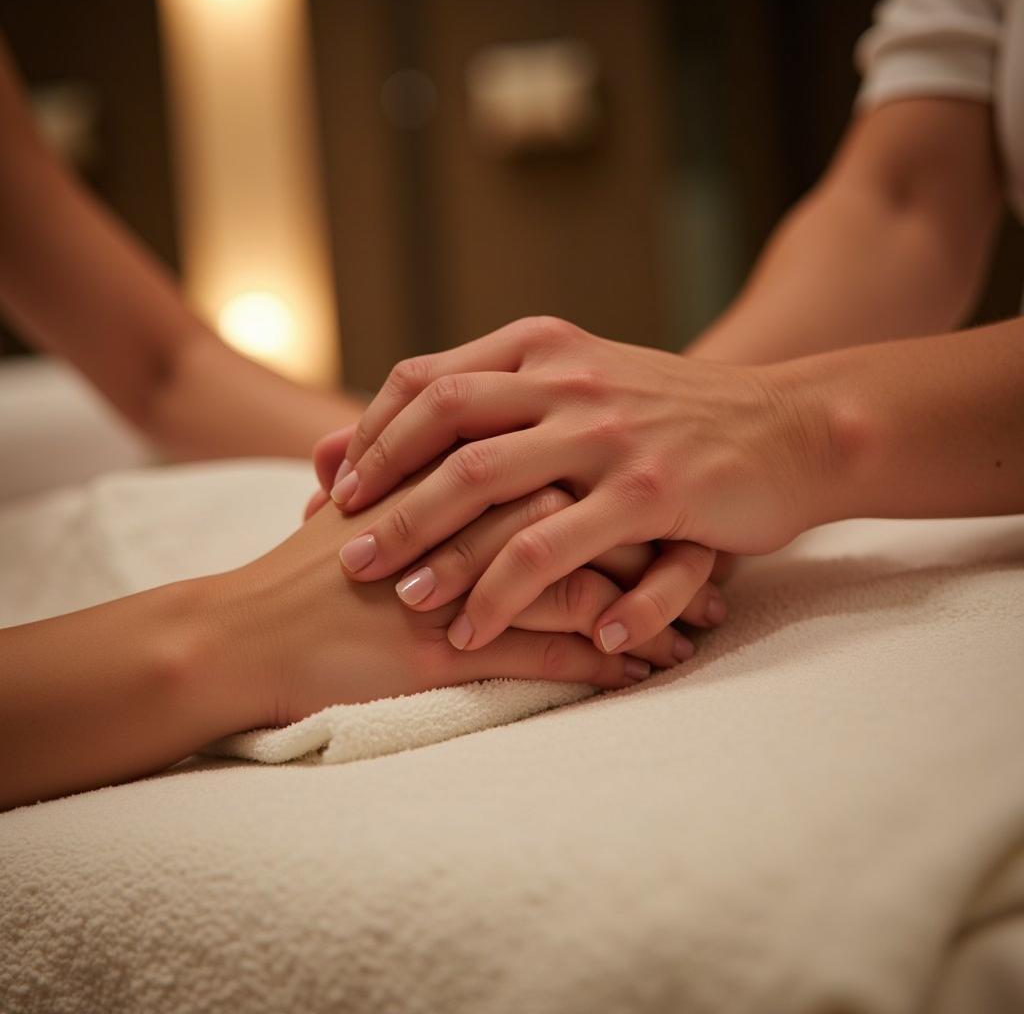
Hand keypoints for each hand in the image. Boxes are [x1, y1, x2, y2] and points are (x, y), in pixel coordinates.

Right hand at [220, 462, 692, 727]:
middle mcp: (462, 514)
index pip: (562, 455)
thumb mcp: (374, 503)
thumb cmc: (306, 570)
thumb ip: (432, 472)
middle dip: (663, 535)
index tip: (682, 495)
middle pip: (591, 510)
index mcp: (448, 470)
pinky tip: (649, 671)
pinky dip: (606, 660)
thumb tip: (495, 460)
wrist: (241, 634)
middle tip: (723, 550)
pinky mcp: (446, 645)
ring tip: (708, 620)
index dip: (629, 475)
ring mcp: (457, 579)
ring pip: (584, 580)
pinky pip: (548, 651)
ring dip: (652, 604)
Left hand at [328, 317, 826, 652]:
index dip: (372, 435)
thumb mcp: (586, 384)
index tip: (340, 490)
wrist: (788, 426)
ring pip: (495, 494)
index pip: (428, 381)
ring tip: (403, 602)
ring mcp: (611, 435)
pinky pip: (563, 551)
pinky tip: (490, 635)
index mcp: (542, 349)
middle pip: (446, 432)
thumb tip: (423, 425)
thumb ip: (505, 399)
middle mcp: (568, 381)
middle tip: (346, 552)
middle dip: (388, 497)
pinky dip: (519, 596)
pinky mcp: (655, 491)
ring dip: (440, 553)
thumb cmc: (672, 415)